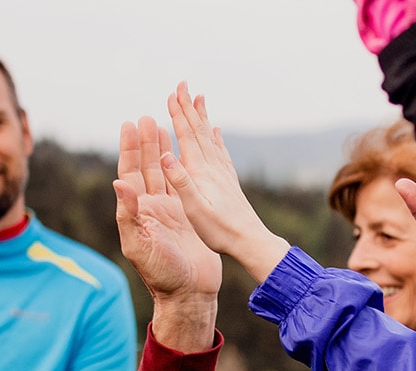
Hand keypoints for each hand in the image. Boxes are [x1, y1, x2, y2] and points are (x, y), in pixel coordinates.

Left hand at [114, 118, 221, 351]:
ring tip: (162, 126)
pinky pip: (183, 186)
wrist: (190, 294)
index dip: (128, 149)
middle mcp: (152, 209)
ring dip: (161, 151)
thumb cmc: (162, 275)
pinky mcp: (188, 217)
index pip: (129, 174)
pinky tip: (183, 155)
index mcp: (138, 213)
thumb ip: (129, 215)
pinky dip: (181, 168)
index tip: (129, 125)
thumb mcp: (140, 246)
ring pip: (163, 174)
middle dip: (145, 143)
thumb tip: (118, 183)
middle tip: (147, 117)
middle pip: (146, 168)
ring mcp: (171, 212)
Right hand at [158, 82, 290, 282]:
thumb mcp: (194, 209)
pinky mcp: (229, 181)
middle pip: (199, 130)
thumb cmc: (219, 230)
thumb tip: (165, 154)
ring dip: (202, 116)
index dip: (178, 114)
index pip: (187, 136)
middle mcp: (213, 167)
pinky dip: (216, 138)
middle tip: (183, 84)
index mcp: (201, 172)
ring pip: (209, 137)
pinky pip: (221, 152)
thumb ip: (180, 181)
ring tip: (200, 98)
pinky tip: (217, 132)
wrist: (250, 241)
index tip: (172, 93)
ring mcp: (223, 173)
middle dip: (189, 107)